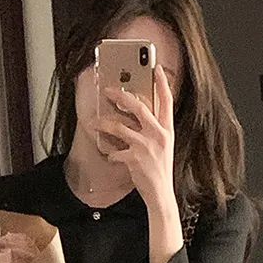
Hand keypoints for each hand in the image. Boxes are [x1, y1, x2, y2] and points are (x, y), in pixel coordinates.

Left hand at [97, 64, 176, 214]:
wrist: (161, 194)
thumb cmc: (159, 170)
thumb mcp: (163, 147)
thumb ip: (154, 130)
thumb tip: (138, 116)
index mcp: (167, 130)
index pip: (167, 101)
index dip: (162, 83)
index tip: (156, 68)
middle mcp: (158, 135)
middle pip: (138, 106)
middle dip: (121, 96)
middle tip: (109, 91)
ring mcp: (146, 146)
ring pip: (119, 126)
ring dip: (104, 124)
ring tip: (95, 123)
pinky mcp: (135, 159)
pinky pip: (115, 151)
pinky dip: (110, 153)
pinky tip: (109, 155)